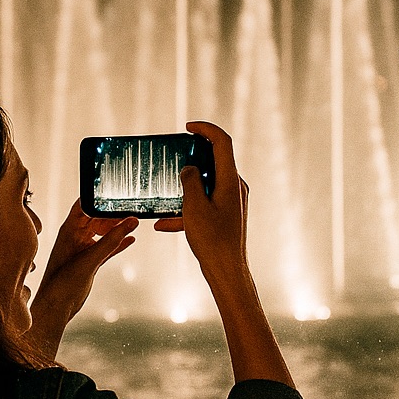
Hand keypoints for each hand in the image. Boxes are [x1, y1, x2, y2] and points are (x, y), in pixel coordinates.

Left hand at [26, 201, 137, 358]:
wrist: (57, 307)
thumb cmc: (62, 283)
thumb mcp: (91, 258)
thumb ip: (112, 240)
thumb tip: (130, 221)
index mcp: (69, 230)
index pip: (85, 205)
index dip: (99, 197)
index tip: (116, 190)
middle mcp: (75, 236)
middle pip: (97, 217)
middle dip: (113, 213)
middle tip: (132, 208)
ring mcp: (83, 249)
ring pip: (104, 233)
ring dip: (117, 228)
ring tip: (135, 221)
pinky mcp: (90, 261)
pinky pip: (107, 247)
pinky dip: (118, 243)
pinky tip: (131, 239)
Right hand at [154, 121, 250, 288]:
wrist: (226, 272)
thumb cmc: (213, 241)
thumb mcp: (194, 207)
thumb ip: (191, 181)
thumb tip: (189, 169)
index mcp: (230, 180)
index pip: (223, 142)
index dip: (206, 129)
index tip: (188, 126)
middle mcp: (235, 188)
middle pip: (215, 161)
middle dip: (192, 157)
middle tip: (174, 155)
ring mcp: (232, 202)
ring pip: (206, 185)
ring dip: (185, 188)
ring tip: (165, 194)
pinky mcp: (227, 215)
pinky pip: (205, 204)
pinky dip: (187, 210)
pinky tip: (164, 224)